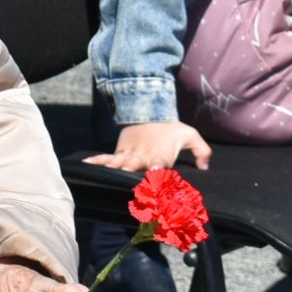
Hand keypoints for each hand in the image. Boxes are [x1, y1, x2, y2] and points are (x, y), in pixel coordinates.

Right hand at [87, 120, 211, 171]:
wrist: (149, 109)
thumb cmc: (171, 127)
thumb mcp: (190, 135)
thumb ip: (202, 152)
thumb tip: (205, 168)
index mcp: (161, 155)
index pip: (160, 165)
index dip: (157, 171)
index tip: (155, 175)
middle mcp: (144, 156)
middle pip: (137, 167)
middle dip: (133, 174)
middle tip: (128, 181)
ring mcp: (130, 154)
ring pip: (121, 163)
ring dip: (114, 169)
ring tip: (106, 174)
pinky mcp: (121, 151)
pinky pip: (108, 157)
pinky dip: (97, 161)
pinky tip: (87, 165)